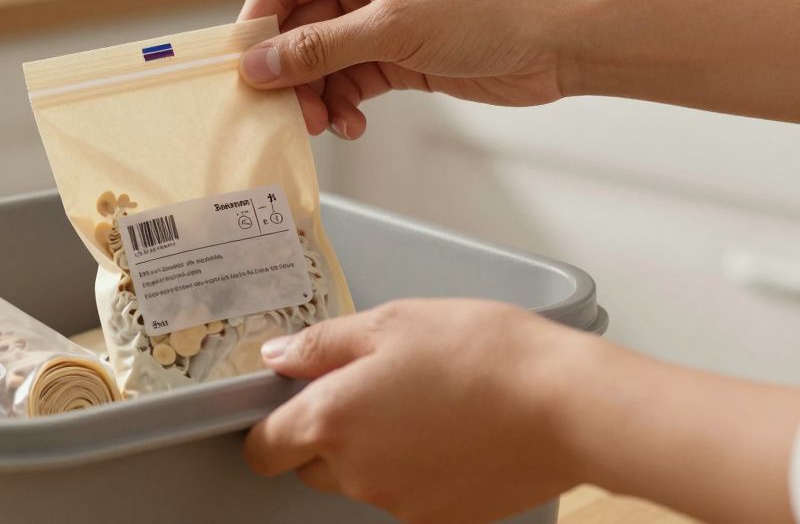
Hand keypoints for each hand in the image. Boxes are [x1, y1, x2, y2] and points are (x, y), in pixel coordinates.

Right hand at [238, 0, 585, 138]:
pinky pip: (349, 82)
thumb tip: (258, 66)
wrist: (560, 42)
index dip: (256, 26)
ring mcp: (379, 20)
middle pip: (297, 29)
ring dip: (317, 96)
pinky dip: (344, 105)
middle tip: (285, 112)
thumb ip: (320, 49)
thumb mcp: (393, 28)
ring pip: (320, 62)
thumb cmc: (489, 10)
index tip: (241, 70)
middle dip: (289, 73)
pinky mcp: (397, 55)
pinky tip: (352, 124)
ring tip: (324, 124)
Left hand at [244, 299, 593, 523]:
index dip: (270, 424)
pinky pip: (407, 493)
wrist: (562, 404)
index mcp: (331, 420)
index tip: (290, 401)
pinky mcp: (441, 518)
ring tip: (425, 400)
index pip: (264, 447)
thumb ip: (321, 345)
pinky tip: (452, 429)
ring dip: (375, 449)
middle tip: (372, 387)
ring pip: (362, 479)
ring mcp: (399, 503)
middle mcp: (356, 473)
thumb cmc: (479, 352)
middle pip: (312, 464)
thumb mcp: (389, 322)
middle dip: (328, 432)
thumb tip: (278, 358)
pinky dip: (417, 467)